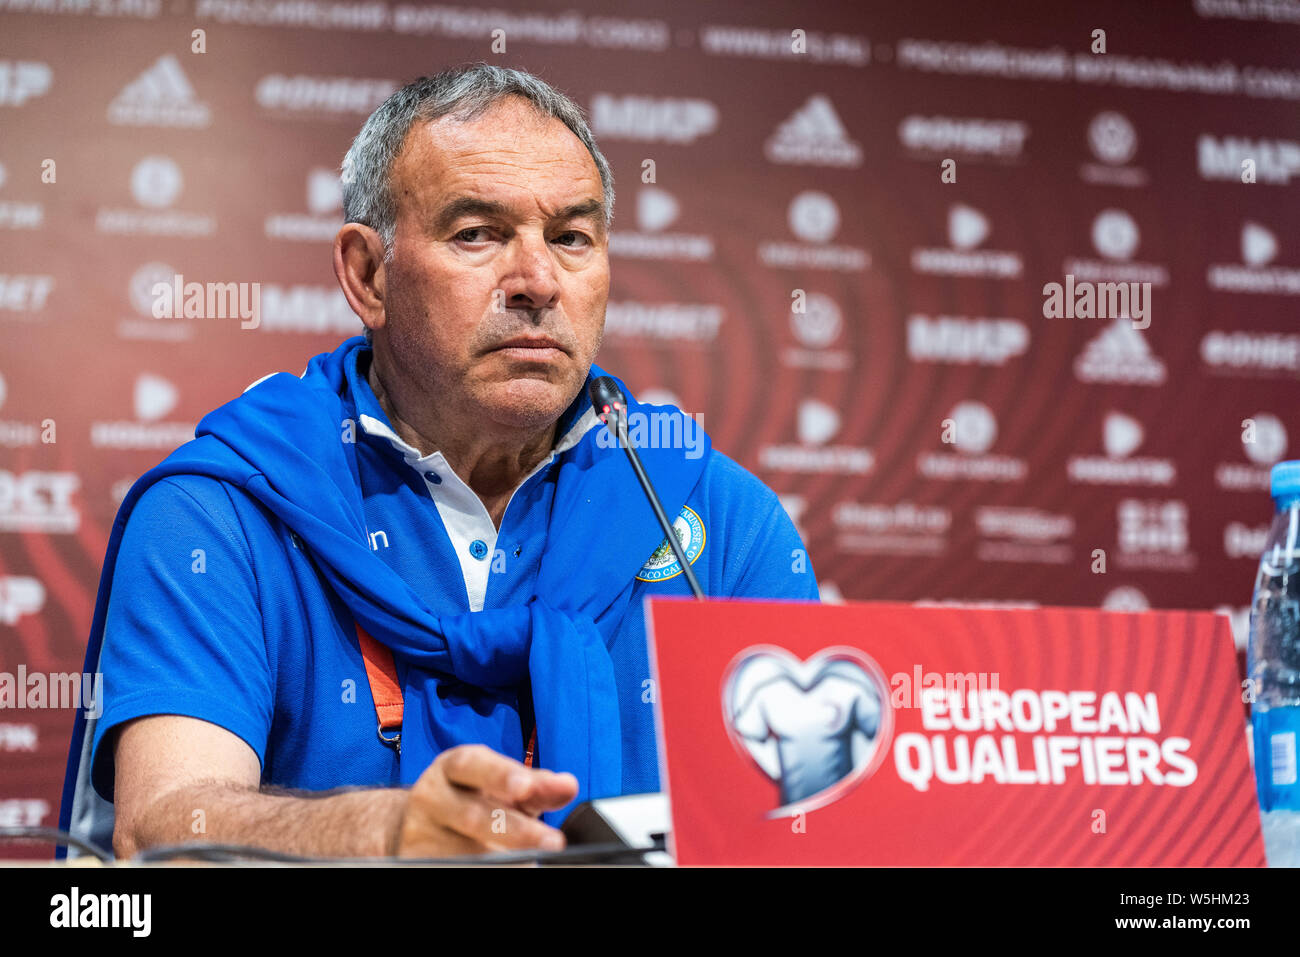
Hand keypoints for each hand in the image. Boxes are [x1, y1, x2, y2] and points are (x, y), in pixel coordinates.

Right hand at [396, 744, 578, 857]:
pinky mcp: (417, 859)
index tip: (526, 787)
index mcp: (454, 767)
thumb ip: (536, 785)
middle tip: (553, 842)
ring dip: (502, 859)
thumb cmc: (472, 796)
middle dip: (516, 830)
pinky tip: (505, 867)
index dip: (500, 774)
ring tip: (532, 863)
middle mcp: (433, 797)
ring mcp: (421, 832)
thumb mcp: (502, 783)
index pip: (473, 766)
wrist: (419, 823)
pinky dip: (483, 868)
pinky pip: (452, 866)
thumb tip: (568, 784)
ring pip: (464, 851)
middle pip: (473, 815)